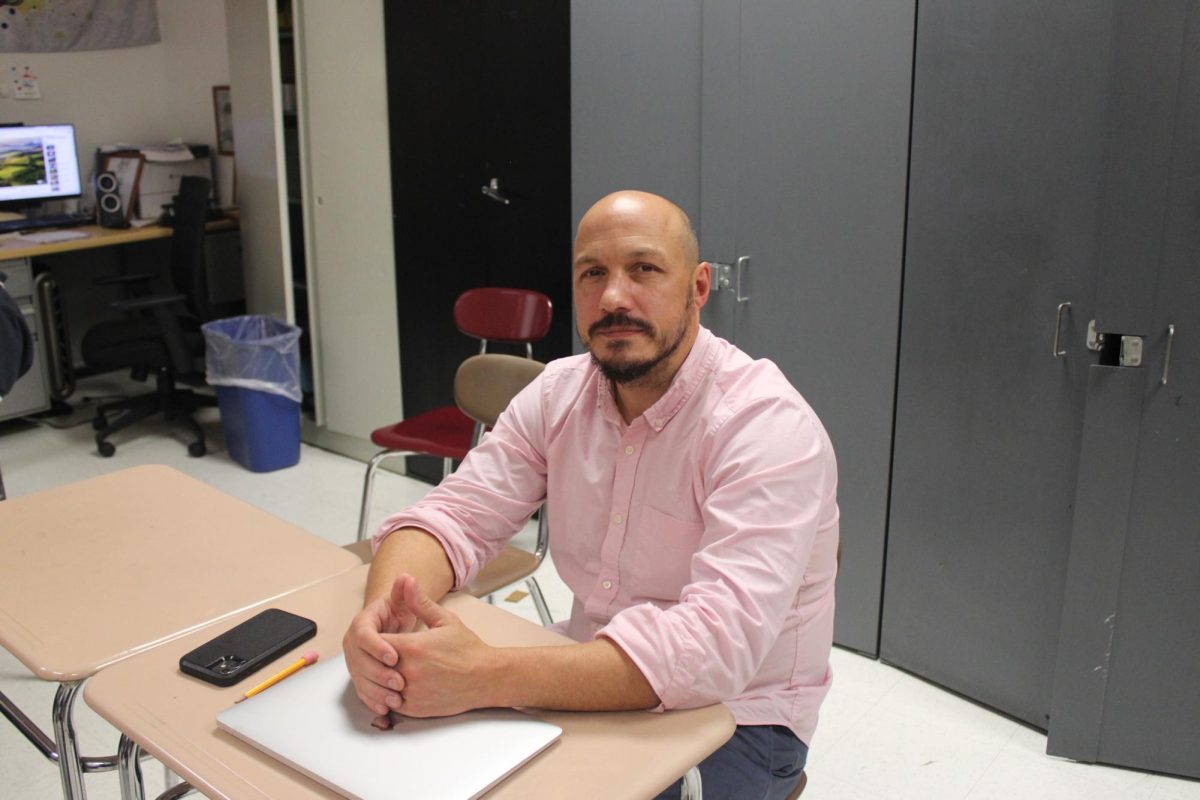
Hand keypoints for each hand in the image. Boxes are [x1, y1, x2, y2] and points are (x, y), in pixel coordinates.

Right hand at [342, 574, 421, 719]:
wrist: (391, 626)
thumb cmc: (398, 613)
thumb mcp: (403, 602)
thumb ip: (405, 593)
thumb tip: (406, 577)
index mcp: (362, 624)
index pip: (363, 635)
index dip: (376, 647)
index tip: (394, 656)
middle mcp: (353, 644)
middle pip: (358, 661)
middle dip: (378, 673)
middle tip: (398, 681)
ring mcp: (355, 662)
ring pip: (360, 679)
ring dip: (376, 691)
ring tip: (395, 698)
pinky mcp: (360, 677)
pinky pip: (363, 691)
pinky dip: (373, 701)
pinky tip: (386, 708)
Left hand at [382, 575, 497, 718]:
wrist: (485, 678)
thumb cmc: (466, 648)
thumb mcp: (444, 620)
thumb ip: (420, 602)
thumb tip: (406, 580)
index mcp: (412, 647)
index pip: (376, 643)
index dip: (376, 640)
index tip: (385, 637)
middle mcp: (408, 672)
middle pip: (375, 665)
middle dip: (378, 659)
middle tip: (385, 654)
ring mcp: (410, 693)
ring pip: (381, 686)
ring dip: (383, 678)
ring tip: (392, 669)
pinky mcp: (414, 709)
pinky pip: (391, 702)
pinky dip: (392, 694)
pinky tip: (401, 684)